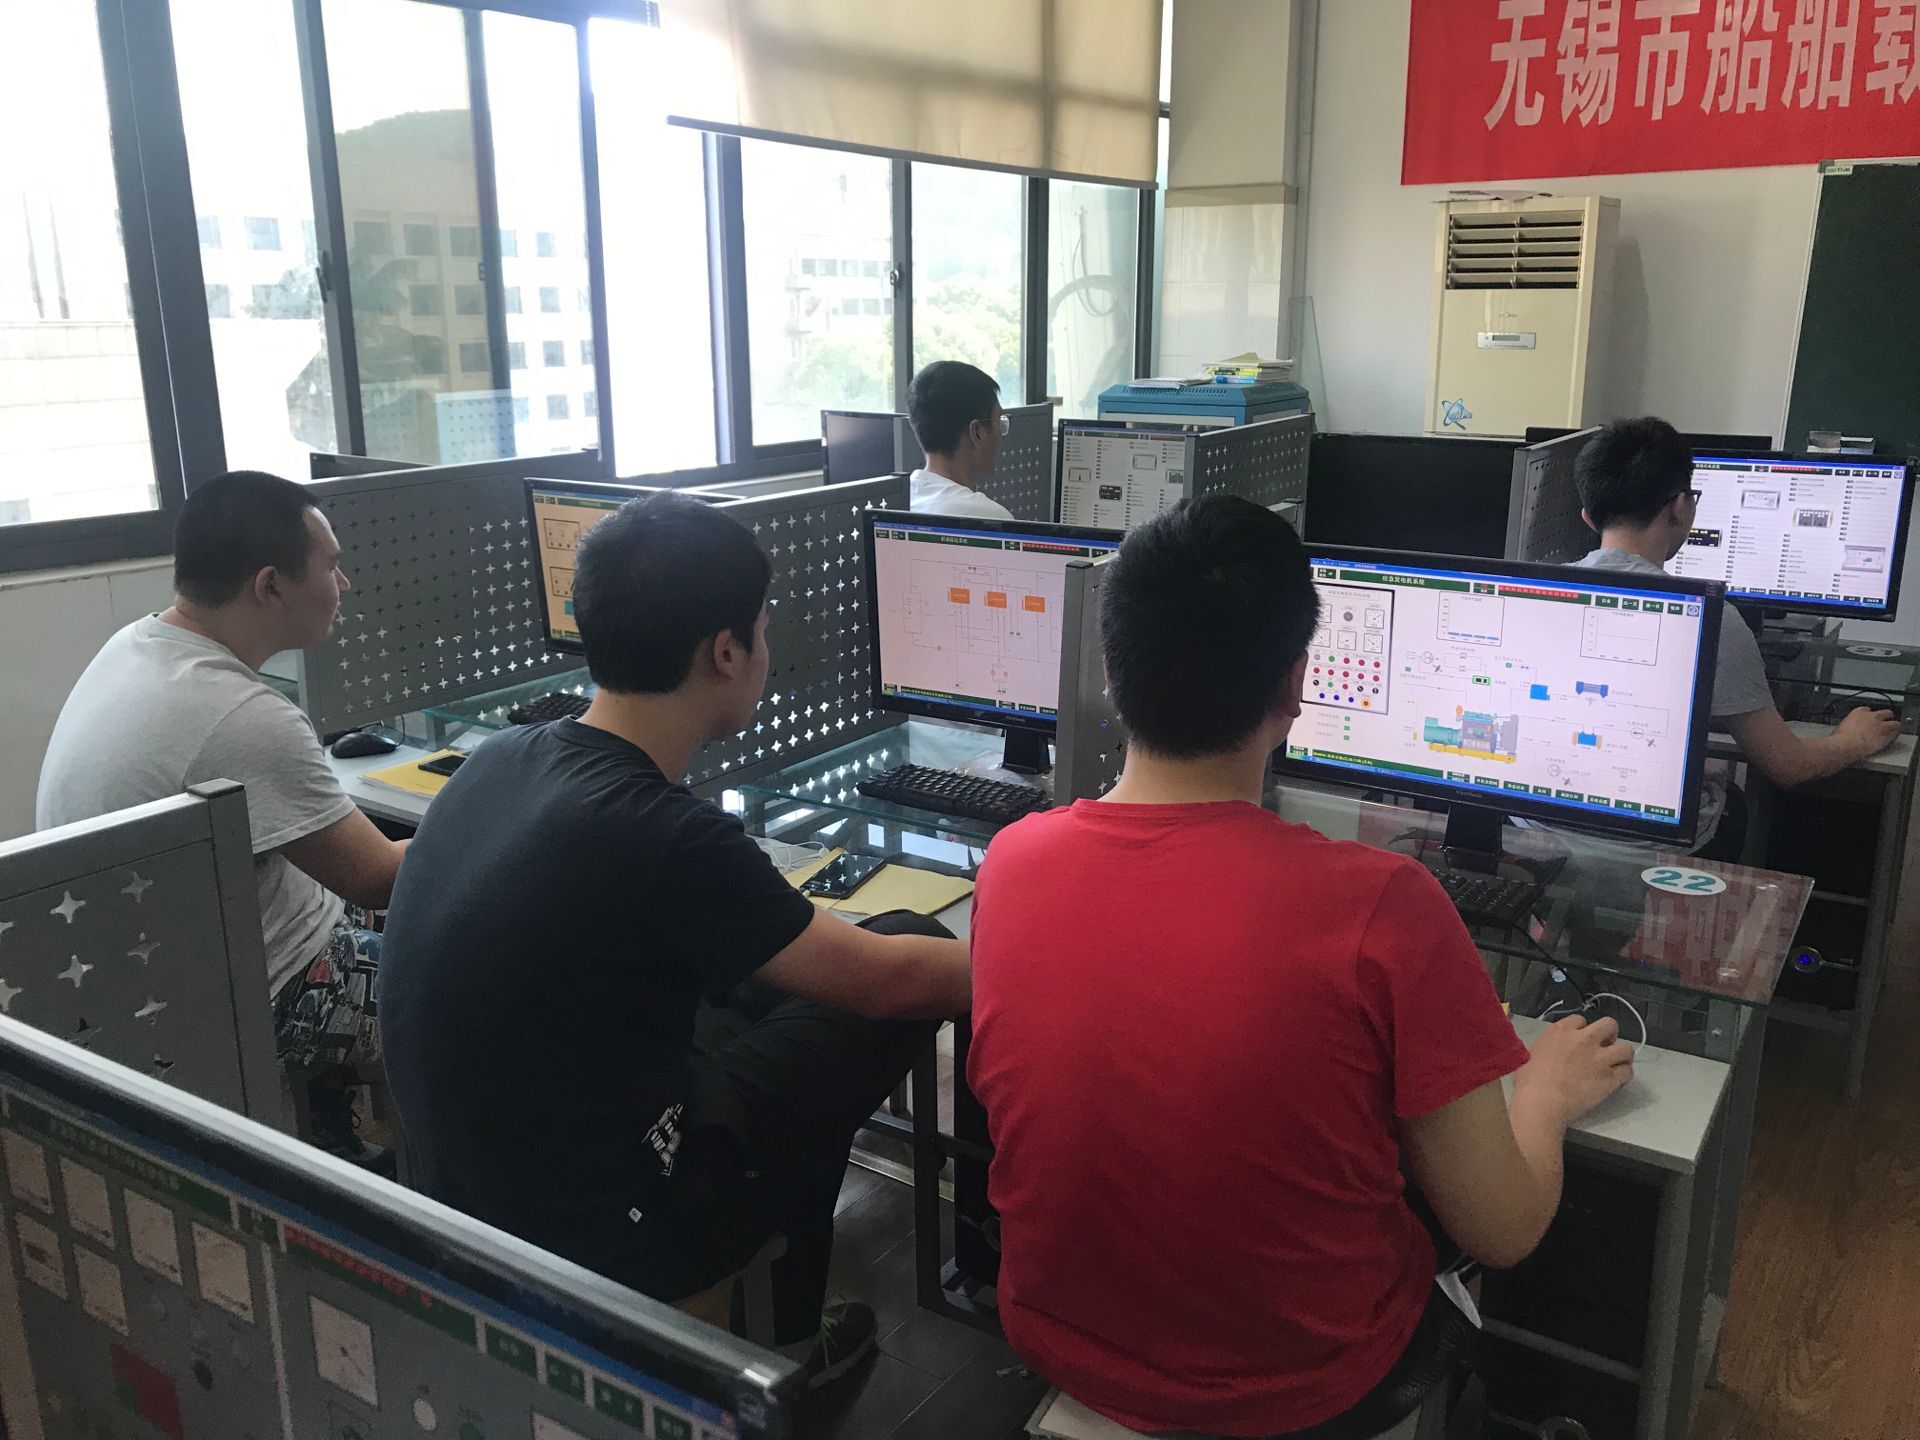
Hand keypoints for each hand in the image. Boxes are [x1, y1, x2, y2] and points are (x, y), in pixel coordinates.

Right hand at [1513, 1015, 1633, 1127]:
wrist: (1541, 1101)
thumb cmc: (1529, 1080)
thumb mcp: (1531, 1053)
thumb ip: (1547, 1046)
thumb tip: (1551, 1051)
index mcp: (1561, 1031)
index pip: (1580, 1020)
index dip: (1582, 1030)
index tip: (1580, 1041)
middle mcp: (1584, 1039)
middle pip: (1609, 1024)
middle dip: (1609, 1035)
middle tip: (1604, 1047)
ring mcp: (1600, 1058)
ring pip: (1626, 1048)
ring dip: (1622, 1056)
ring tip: (1616, 1064)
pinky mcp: (1610, 1078)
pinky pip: (1627, 1072)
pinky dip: (1624, 1075)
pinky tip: (1617, 1081)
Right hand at [1834, 705, 1899, 758]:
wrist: (1846, 745)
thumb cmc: (1840, 738)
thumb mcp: (1840, 727)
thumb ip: (1849, 725)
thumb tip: (1848, 728)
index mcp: (1859, 712)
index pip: (1867, 710)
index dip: (1869, 715)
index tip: (1868, 719)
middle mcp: (1873, 716)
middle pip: (1885, 713)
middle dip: (1886, 717)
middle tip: (1884, 722)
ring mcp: (1881, 726)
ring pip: (1894, 723)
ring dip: (1893, 726)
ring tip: (1892, 730)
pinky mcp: (1887, 736)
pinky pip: (1895, 733)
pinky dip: (1894, 735)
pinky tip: (1892, 738)